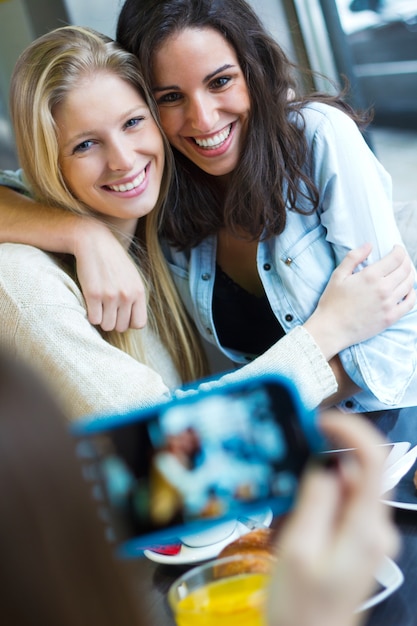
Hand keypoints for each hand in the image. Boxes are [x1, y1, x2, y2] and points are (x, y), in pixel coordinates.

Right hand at [73, 219, 146, 331]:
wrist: (94, 241)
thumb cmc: (112, 260)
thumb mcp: (132, 276)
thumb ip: (134, 296)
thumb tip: (132, 321)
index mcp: (138, 291)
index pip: (139, 324)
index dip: (128, 322)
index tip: (120, 315)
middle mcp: (127, 295)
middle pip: (121, 327)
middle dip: (113, 321)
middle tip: (106, 309)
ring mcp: (110, 296)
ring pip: (107, 326)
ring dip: (101, 320)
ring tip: (98, 306)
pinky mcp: (93, 294)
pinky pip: (94, 320)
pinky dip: (90, 316)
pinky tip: (90, 304)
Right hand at [266, 411, 398, 625]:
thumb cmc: (301, 607)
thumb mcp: (299, 548)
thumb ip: (316, 499)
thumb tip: (326, 464)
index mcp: (367, 527)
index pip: (374, 459)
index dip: (350, 431)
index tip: (319, 421)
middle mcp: (377, 527)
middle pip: (357, 471)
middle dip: (319, 468)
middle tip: (286, 486)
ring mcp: (370, 536)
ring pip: (345, 489)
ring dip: (314, 491)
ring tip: (286, 523)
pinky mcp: (358, 542)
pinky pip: (340, 507)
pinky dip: (316, 506)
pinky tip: (295, 530)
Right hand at [305, 243, 415, 358]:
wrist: (331, 329)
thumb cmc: (332, 303)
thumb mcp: (338, 275)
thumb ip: (353, 257)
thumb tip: (369, 245)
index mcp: (370, 276)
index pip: (396, 257)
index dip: (399, 250)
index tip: (396, 249)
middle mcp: (383, 289)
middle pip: (406, 269)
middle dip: (405, 260)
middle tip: (400, 260)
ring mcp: (389, 304)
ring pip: (409, 284)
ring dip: (409, 275)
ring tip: (403, 273)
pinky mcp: (391, 317)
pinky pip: (410, 303)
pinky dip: (412, 294)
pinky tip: (408, 290)